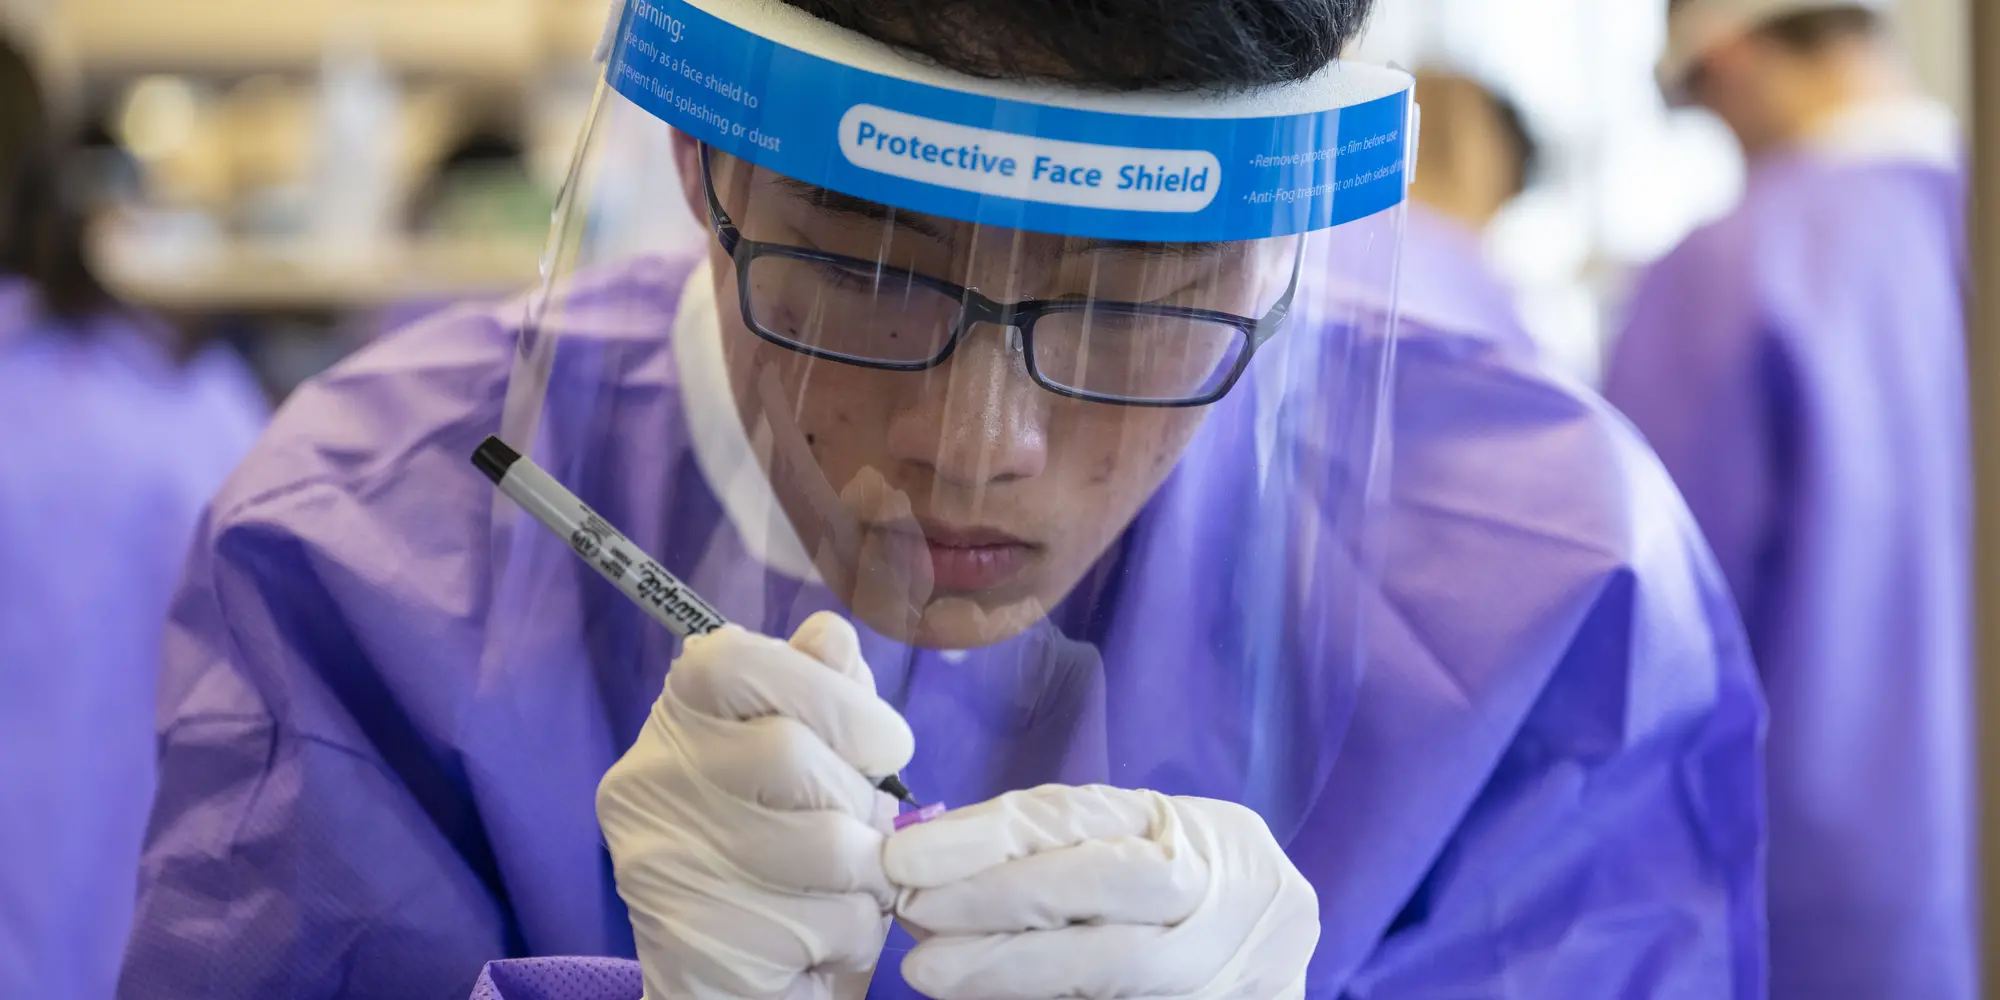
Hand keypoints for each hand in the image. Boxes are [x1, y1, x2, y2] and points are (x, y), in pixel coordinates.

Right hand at [597, 613, 913, 998]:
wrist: (743, 994)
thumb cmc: (790, 867)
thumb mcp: (817, 767)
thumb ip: (824, 696)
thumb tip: (831, 634)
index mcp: (675, 722)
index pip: (736, 658)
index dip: (831, 695)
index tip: (880, 745)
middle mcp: (646, 783)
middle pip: (789, 751)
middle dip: (860, 801)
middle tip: (864, 835)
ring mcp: (659, 865)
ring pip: (822, 842)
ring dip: (866, 876)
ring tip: (846, 890)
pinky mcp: (691, 945)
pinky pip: (821, 921)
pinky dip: (850, 935)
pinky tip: (818, 941)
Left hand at [885, 785, 1319, 999]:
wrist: (1284, 959)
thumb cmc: (1192, 893)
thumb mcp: (1142, 849)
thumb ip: (1056, 848)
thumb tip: (931, 864)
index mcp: (1195, 831)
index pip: (1083, 818)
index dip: (990, 836)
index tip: (907, 859)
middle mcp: (1218, 891)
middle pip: (1103, 885)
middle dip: (998, 898)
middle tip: (913, 914)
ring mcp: (1224, 963)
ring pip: (1113, 965)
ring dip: (1011, 968)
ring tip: (932, 970)